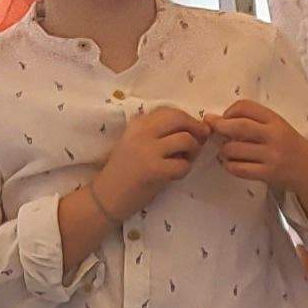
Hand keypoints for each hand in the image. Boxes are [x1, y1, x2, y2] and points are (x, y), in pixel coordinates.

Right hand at [89, 104, 212, 220]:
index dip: (187, 119)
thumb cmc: (126, 170)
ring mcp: (147, 150)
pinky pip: (183, 165)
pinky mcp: (153, 170)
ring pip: (186, 140)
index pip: (170, 111)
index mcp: (138, 123)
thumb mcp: (137, 142)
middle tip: (200, 141)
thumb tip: (197, 126)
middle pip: (180, 118)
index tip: (191, 131)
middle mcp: (141, 132)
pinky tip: (174, 175)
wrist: (107, 196)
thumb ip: (160, 132)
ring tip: (184, 160)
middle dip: (196, 129)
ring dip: (193, 151)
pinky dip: (184, 170)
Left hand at [212, 100, 307, 209]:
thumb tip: (214, 119)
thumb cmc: (290, 146)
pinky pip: (238, 168)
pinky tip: (232, 163)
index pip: (245, 106)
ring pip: (233, 149)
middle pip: (237, 126)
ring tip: (226, 151)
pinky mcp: (268, 174)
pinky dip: (229, 165)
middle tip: (212, 131)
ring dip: (224, 150)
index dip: (229, 111)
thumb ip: (253, 122)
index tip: (225, 118)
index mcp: (276, 120)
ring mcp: (271, 156)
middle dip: (219, 127)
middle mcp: (274, 136)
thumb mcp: (278, 127)